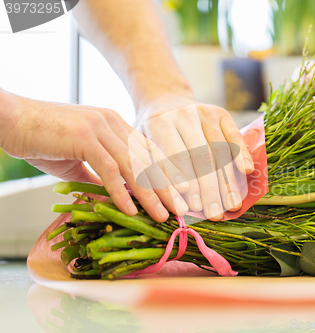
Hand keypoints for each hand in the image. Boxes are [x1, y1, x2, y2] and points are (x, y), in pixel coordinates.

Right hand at [0, 89, 188, 221]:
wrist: (12, 121)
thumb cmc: (43, 139)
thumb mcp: (79, 160)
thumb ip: (99, 174)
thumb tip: (112, 195)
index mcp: (116, 125)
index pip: (148, 152)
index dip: (167, 174)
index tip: (181, 194)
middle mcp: (114, 123)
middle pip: (148, 159)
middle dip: (168, 187)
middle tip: (183, 208)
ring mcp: (100, 128)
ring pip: (133, 165)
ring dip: (150, 193)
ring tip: (163, 215)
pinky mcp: (85, 137)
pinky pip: (108, 169)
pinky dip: (120, 191)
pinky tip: (130, 210)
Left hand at [135, 95, 254, 220]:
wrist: (164, 99)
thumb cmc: (150, 133)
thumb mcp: (140, 145)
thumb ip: (150, 169)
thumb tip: (167, 203)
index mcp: (159, 123)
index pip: (177, 157)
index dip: (187, 182)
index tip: (194, 207)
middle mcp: (184, 114)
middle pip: (201, 157)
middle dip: (210, 189)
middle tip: (215, 214)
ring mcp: (204, 112)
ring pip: (220, 149)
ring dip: (228, 180)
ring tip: (232, 204)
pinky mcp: (221, 113)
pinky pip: (234, 136)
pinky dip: (242, 154)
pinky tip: (247, 172)